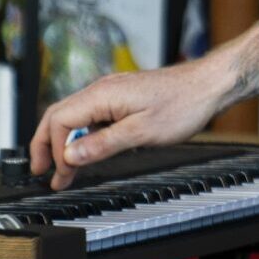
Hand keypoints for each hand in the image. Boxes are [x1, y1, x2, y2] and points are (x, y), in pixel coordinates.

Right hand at [29, 59, 236, 189]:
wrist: (213, 83)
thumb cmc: (185, 103)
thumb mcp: (142, 132)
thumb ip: (104, 144)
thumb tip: (70, 156)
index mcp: (102, 95)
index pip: (59, 122)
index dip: (53, 151)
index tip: (60, 175)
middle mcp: (102, 89)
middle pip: (59, 117)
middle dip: (47, 145)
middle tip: (45, 173)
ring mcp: (113, 91)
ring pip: (75, 116)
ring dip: (67, 141)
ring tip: (66, 168)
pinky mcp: (125, 96)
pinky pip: (93, 114)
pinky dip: (85, 133)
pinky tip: (90, 150)